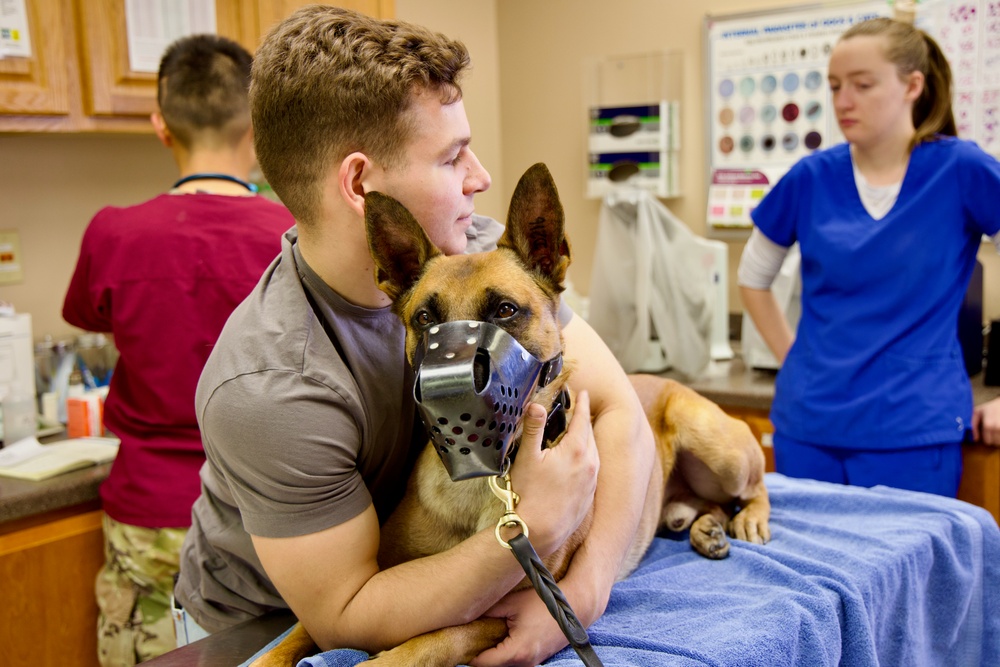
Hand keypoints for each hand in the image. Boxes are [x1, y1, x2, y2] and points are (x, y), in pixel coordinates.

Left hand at [469, 587, 570, 666]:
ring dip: (494, 655)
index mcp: (516, 652)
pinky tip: (503, 637)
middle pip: (494, 666)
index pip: (484, 663)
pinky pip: (516, 662)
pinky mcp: (537, 659)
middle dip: (482, 655)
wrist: (575, 607)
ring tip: (486, 636)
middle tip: (472, 638)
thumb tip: (468, 616)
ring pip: (505, 665)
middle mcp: (525, 663)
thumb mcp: (512, 603)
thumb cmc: (543, 604)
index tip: (462, 642)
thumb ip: (489, 611)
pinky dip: (506, 653)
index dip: (470, 654)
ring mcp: (533, 663)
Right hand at [508, 391, 598, 556]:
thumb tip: (537, 405)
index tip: (583, 393)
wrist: (540, 531)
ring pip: (593, 453)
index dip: (582, 404)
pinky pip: (592, 470)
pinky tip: (575, 464)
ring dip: (585, 441)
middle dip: (583, 422)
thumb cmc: (531, 495)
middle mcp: (590, 464)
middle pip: (589, 435)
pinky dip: (586, 460)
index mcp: (578, 450)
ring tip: (575, 435)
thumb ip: (534, 428)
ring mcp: (592, 481)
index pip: (582, 419)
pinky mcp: (589, 496)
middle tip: (577, 411)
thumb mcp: (527, 457)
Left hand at [972, 397, 999, 445]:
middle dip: (993, 439)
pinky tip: (999, 431)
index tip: (987, 434)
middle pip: (995, 443)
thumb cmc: (989, 407)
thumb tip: (975, 439)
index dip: (986, 439)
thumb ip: (974, 426)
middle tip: (993, 431)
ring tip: (997, 430)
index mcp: (988, 425)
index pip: (987, 441)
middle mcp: (997, 428)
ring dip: (999, 438)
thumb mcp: (977, 413)